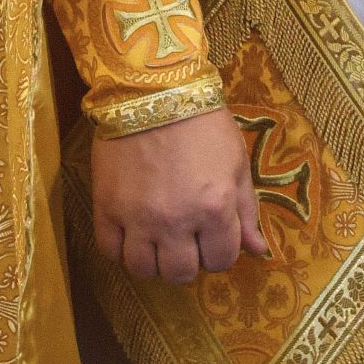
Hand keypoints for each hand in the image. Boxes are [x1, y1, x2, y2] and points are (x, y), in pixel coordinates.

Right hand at [90, 108, 268, 284]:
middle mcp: (176, 221)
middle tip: (186, 241)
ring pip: (143, 269)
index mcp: (214, 209)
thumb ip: (246, 210)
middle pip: (181, 273)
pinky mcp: (106, 207)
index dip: (220, 252)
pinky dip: (121, 249)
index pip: (221, 260)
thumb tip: (257, 250)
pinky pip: (109, 250)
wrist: (152, 90)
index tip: (213, 238)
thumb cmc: (203, 123)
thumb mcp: (236, 162)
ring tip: (158, 240)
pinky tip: (132, 233)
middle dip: (189, 262)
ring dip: (154, 261)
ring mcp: (137, 217)